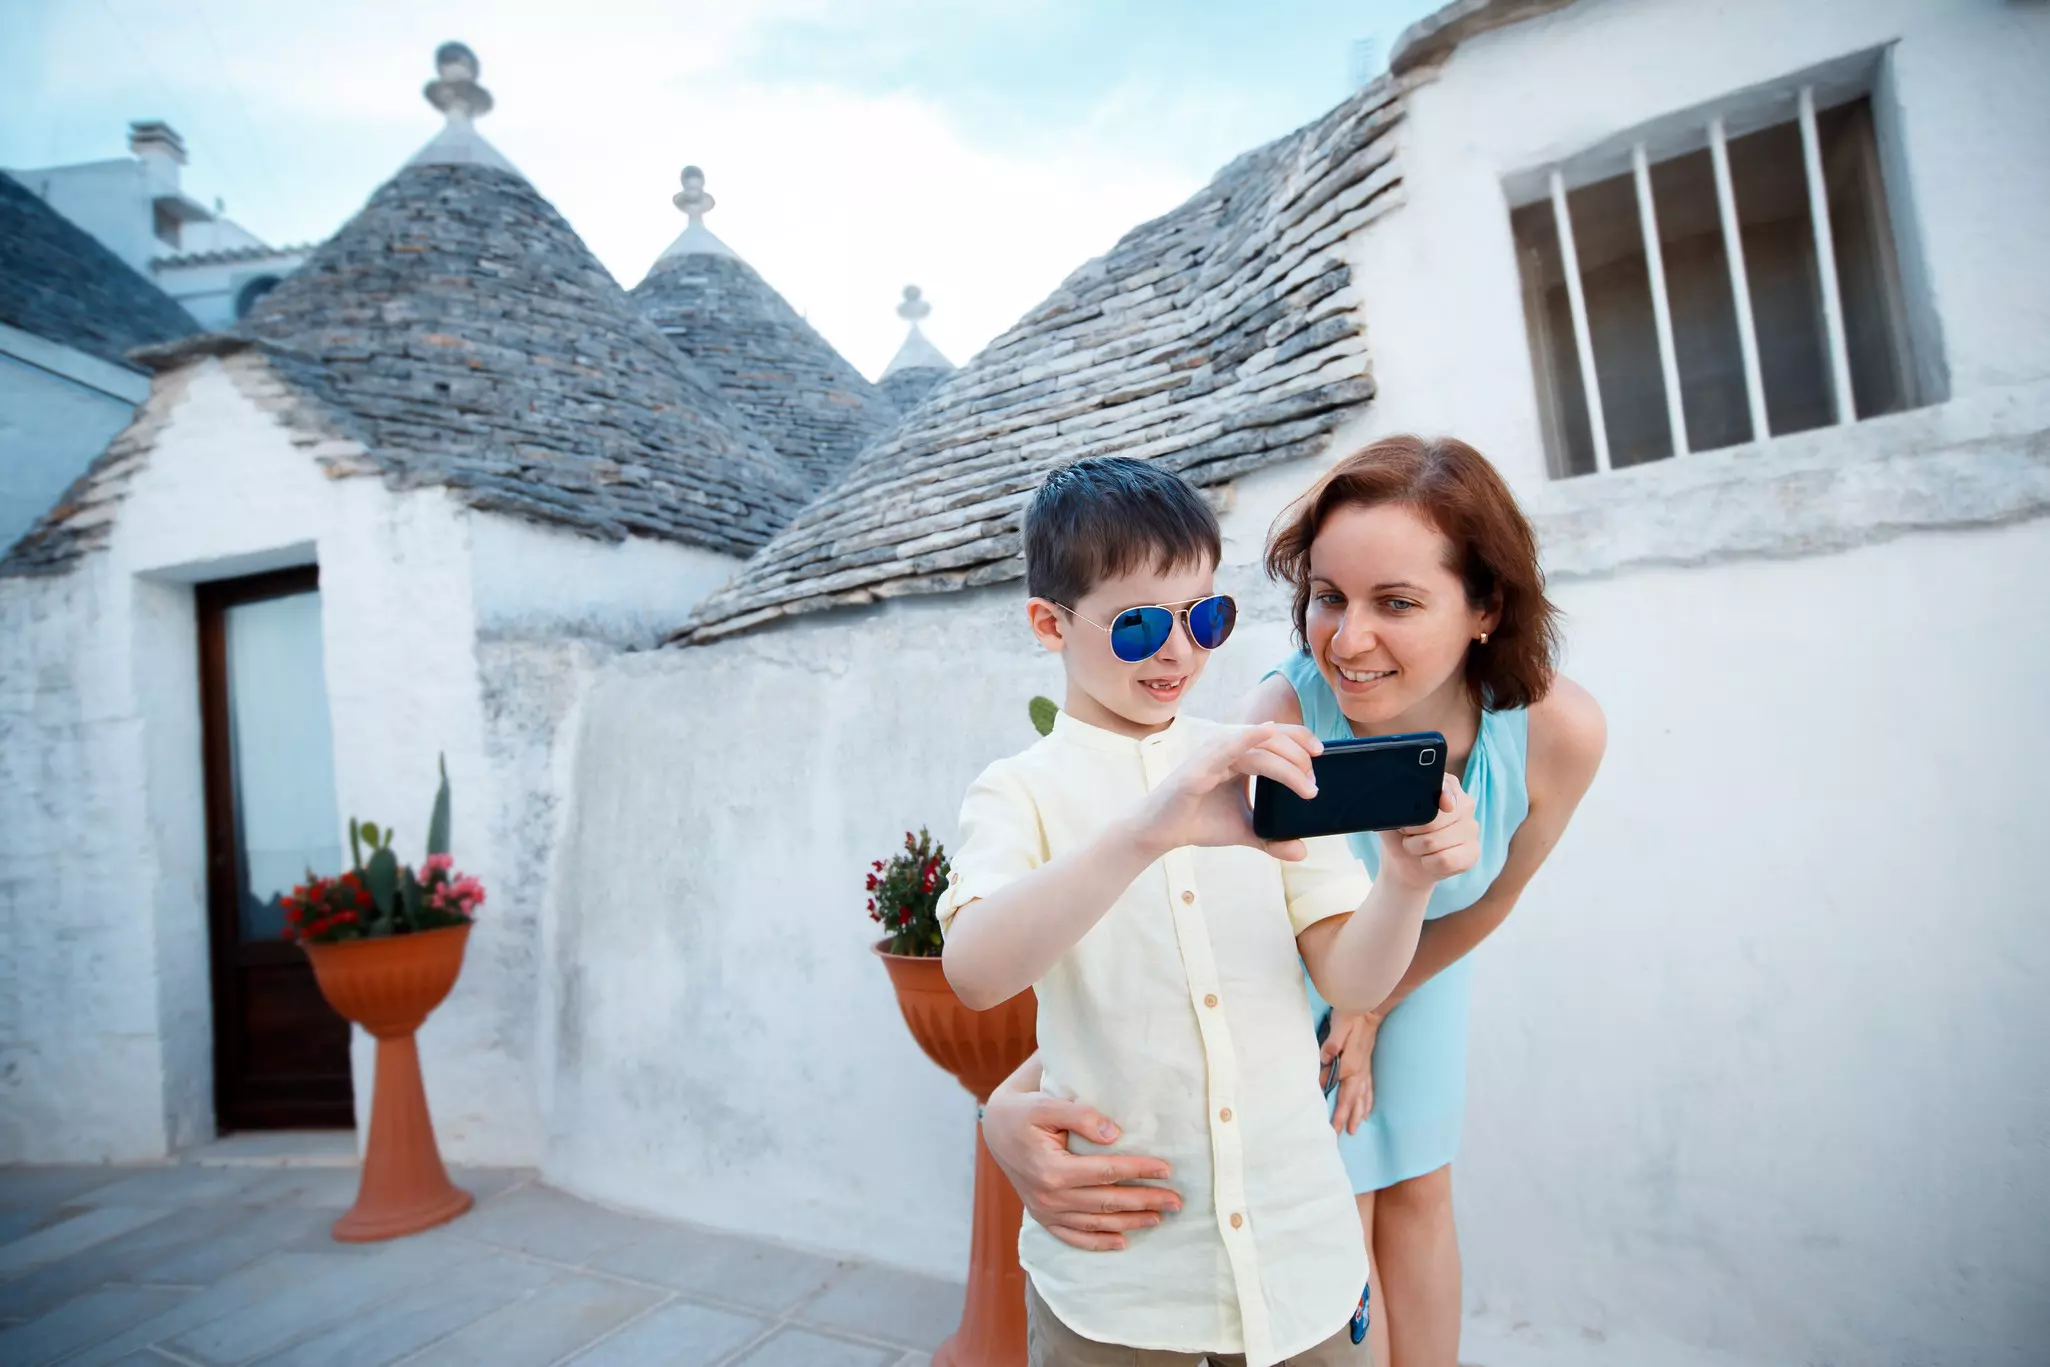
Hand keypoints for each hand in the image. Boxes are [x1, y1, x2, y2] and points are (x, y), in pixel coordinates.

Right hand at [979, 1086, 1181, 1251]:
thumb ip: (1081, 1115)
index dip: (1139, 1171)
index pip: (1107, 1172)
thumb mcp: (1047, 1103)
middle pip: (1107, 1202)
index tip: (1166, 1170)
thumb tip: (1114, 1134)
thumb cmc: (1024, 1111)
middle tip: (1177, 1201)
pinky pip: (1072, 1236)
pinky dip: (1097, 1242)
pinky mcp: (1042, 1216)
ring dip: (1129, 1223)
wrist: (995, 1128)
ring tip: (1159, 1218)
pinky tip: (1121, 1242)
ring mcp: (1045, 1210)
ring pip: (1095, 1222)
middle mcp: (1049, 1196)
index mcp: (1052, 1169)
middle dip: (1145, 1201)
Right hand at [1135, 722, 1322, 862]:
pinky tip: (1265, 732)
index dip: (1300, 740)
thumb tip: (1300, 851)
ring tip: (1306, 782)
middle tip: (1314, 783)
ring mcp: (1213, 755)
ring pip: (1259, 746)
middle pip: (1273, 739)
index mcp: (1238, 756)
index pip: (1275, 737)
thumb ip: (1271, 839)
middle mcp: (1227, 749)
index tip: (1321, 755)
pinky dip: (1248, 737)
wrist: (1160, 832)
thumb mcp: (1244, 830)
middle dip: (1299, 757)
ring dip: (1287, 761)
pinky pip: (1227, 747)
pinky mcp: (1199, 767)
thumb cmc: (1198, 821)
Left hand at [1320, 1011, 1379, 1134]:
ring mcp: (1365, 1068)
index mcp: (1350, 1064)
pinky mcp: (1367, 1064)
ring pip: (1362, 1097)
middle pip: (1352, 1099)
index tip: (1330, 1126)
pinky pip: (1369, 1088)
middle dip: (1346, 1118)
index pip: (1340, 1091)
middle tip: (1340, 1136)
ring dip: (1358, 1113)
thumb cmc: (1352, 1015)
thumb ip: (1332, 1043)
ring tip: (1354, 1129)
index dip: (1336, 1110)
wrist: (1371, 1008)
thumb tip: (1323, 1061)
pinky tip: (1368, 1110)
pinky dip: (1368, 1102)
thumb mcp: (1339, 1025)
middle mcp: (1359, 1071)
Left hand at [1376, 772, 1479, 889]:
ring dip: (1416, 848)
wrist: (1404, 862)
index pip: (1446, 787)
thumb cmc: (1399, 832)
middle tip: (1407, 833)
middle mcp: (1465, 805)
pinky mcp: (1473, 852)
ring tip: (1416, 846)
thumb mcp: (1392, 812)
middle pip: (1436, 819)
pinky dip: (1429, 863)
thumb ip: (1396, 799)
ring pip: (1435, 842)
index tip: (1436, 805)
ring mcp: (1471, 829)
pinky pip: (1446, 860)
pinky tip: (1428, 860)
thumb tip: (1397, 794)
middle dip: (1412, 831)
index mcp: (1447, 786)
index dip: (1437, 798)